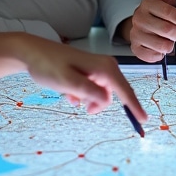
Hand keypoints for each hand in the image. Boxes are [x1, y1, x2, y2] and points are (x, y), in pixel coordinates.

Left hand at [17, 37, 147, 124]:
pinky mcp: (89, 73)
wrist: (32, 53)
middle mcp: (105, 66)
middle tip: (81, 106)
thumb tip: (108, 100)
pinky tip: (67, 92)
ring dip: (86, 100)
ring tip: (69, 95)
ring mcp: (97, 70)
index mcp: (104, 67)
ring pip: (100, 95)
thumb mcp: (68, 82)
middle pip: (112, 95)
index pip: (125, 90)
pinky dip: (81, 95)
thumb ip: (89, 92)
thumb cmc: (49, 65)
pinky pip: (91, 92)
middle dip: (97, 104)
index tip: (143, 122)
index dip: (134, 107)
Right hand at [124, 0, 175, 62]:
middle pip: (166, 29)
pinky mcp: (135, 47)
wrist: (153, 25)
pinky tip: (162, 48)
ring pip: (161, 45)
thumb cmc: (168, 14)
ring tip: (172, 41)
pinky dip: (162, 55)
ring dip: (172, 45)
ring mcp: (135, 32)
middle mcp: (139, 17)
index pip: (168, 11)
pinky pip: (153, 56)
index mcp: (148, 3)